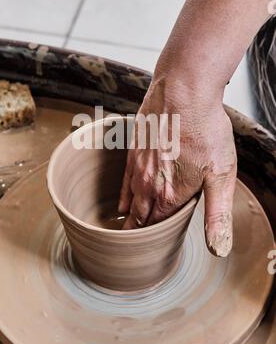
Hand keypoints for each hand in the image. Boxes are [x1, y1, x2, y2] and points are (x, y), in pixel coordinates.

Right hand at [118, 76, 236, 256]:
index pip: (156, 226)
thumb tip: (217, 248)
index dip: (152, 240)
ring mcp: (139, 166)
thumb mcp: (220, 174)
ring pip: (130, 199)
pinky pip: (124, 179)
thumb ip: (217, 214)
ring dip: (129, 216)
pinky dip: (122, 194)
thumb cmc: (205, 128)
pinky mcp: (134, 149)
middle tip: (130, 248)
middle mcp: (150, 183)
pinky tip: (121, 202)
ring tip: (124, 230)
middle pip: (140, 216)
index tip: (147, 252)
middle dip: (137, 232)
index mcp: (170, 194)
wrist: (183, 91)